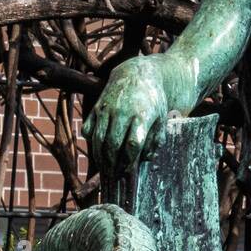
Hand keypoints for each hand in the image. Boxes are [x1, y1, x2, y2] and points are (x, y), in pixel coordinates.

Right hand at [81, 57, 168, 180]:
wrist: (137, 74)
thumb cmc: (153, 101)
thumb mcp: (162, 119)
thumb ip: (156, 140)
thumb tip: (146, 159)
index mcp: (142, 115)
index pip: (132, 143)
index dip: (129, 160)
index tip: (128, 171)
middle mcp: (122, 111)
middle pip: (112, 143)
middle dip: (112, 163)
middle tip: (114, 176)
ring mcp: (107, 108)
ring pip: (98, 138)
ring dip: (100, 157)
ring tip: (104, 168)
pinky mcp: (97, 107)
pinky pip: (89, 128)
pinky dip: (91, 141)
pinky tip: (98, 149)